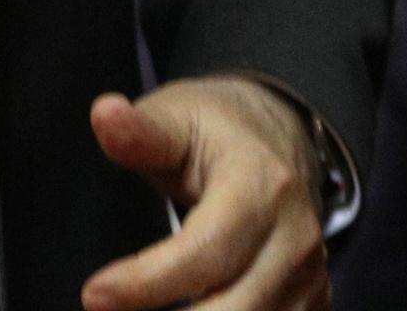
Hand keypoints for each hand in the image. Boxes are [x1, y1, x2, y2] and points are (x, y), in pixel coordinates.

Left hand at [83, 76, 330, 310]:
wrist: (282, 135)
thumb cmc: (219, 130)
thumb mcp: (177, 118)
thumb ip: (141, 131)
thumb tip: (104, 115)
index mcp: (260, 185)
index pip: (205, 250)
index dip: (148, 281)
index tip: (94, 295)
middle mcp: (294, 237)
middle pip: (237, 308)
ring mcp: (309, 275)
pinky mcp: (312, 300)